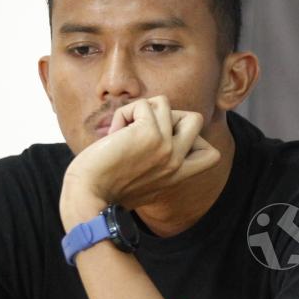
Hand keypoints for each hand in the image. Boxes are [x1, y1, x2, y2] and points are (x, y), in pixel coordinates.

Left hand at [61, 96, 219, 224]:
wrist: (87, 196)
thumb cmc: (104, 190)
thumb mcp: (143, 183)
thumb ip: (158, 166)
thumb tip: (158, 136)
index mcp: (177, 176)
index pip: (212, 154)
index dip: (192, 139)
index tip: (164, 143)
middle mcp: (177, 161)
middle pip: (196, 119)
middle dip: (168, 115)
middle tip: (144, 130)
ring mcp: (166, 147)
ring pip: (165, 103)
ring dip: (139, 111)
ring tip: (123, 131)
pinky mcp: (150, 134)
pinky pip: (142, 104)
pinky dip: (124, 114)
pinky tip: (113, 133)